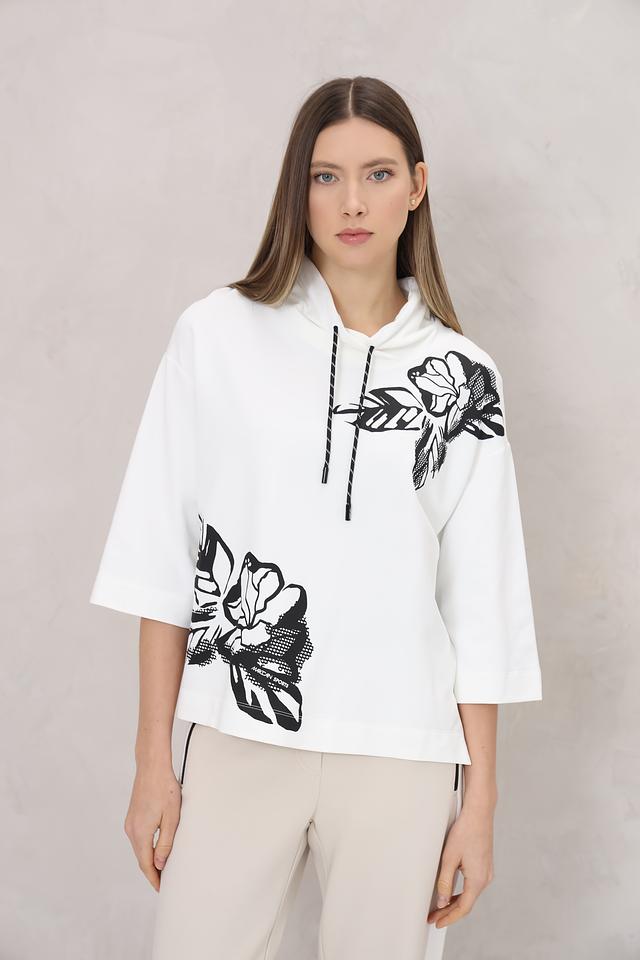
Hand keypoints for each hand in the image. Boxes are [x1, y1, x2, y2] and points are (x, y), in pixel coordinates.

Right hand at [124, 760, 181, 890]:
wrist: (152, 766)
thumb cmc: (165, 788)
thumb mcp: (172, 817)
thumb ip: (165, 842)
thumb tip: (159, 864)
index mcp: (141, 832)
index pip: (146, 864)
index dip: (154, 879)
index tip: (162, 889)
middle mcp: (131, 830)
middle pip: (141, 859)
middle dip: (152, 872)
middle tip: (164, 884)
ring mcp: (130, 823)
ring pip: (139, 849)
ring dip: (149, 860)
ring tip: (162, 869)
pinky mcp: (132, 816)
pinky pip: (138, 839)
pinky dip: (146, 848)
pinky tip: (155, 849)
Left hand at [426, 800, 494, 927]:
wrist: (479, 813)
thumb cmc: (466, 831)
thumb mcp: (450, 858)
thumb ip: (445, 881)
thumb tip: (442, 900)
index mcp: (478, 880)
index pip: (463, 908)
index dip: (449, 918)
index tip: (438, 923)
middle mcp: (485, 878)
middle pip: (466, 903)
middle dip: (449, 912)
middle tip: (434, 917)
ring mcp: (486, 872)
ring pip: (469, 894)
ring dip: (454, 902)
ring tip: (439, 907)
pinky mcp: (484, 865)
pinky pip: (472, 885)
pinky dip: (461, 892)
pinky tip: (451, 892)